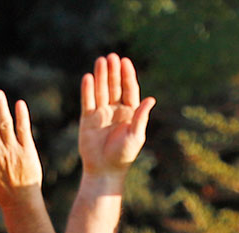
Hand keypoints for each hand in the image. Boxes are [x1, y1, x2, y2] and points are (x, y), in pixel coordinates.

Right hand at [78, 53, 155, 179]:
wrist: (105, 170)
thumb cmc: (123, 155)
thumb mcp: (136, 136)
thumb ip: (141, 117)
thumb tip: (151, 99)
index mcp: (130, 113)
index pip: (129, 89)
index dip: (127, 75)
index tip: (125, 61)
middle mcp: (115, 110)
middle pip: (114, 86)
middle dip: (113, 72)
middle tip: (112, 57)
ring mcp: (101, 113)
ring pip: (101, 90)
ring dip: (101, 76)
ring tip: (100, 60)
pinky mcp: (88, 119)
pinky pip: (87, 101)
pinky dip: (88, 90)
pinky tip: (88, 78)